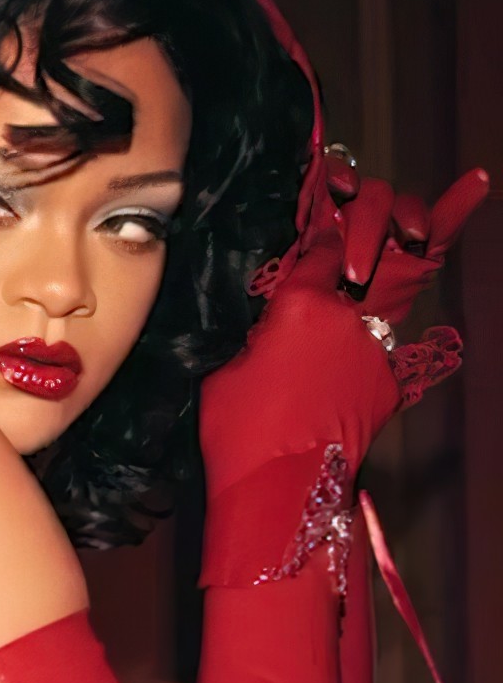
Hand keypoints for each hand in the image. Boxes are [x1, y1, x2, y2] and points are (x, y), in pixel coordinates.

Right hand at [199, 154, 484, 500]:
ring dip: (382, 287)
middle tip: (455, 190)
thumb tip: (266, 312)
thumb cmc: (236, 429)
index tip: (332, 211)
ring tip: (450, 213)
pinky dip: (368, 351)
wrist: (281, 492)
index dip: (325, 226)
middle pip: (370, 253)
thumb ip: (255, 324)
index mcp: (298, 303)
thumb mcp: (226, 362)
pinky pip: (381, 349)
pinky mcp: (390, 382)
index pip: (321, 243)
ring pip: (382, 302)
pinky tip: (348, 365)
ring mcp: (376, 348)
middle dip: (384, 224)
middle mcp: (347, 314)